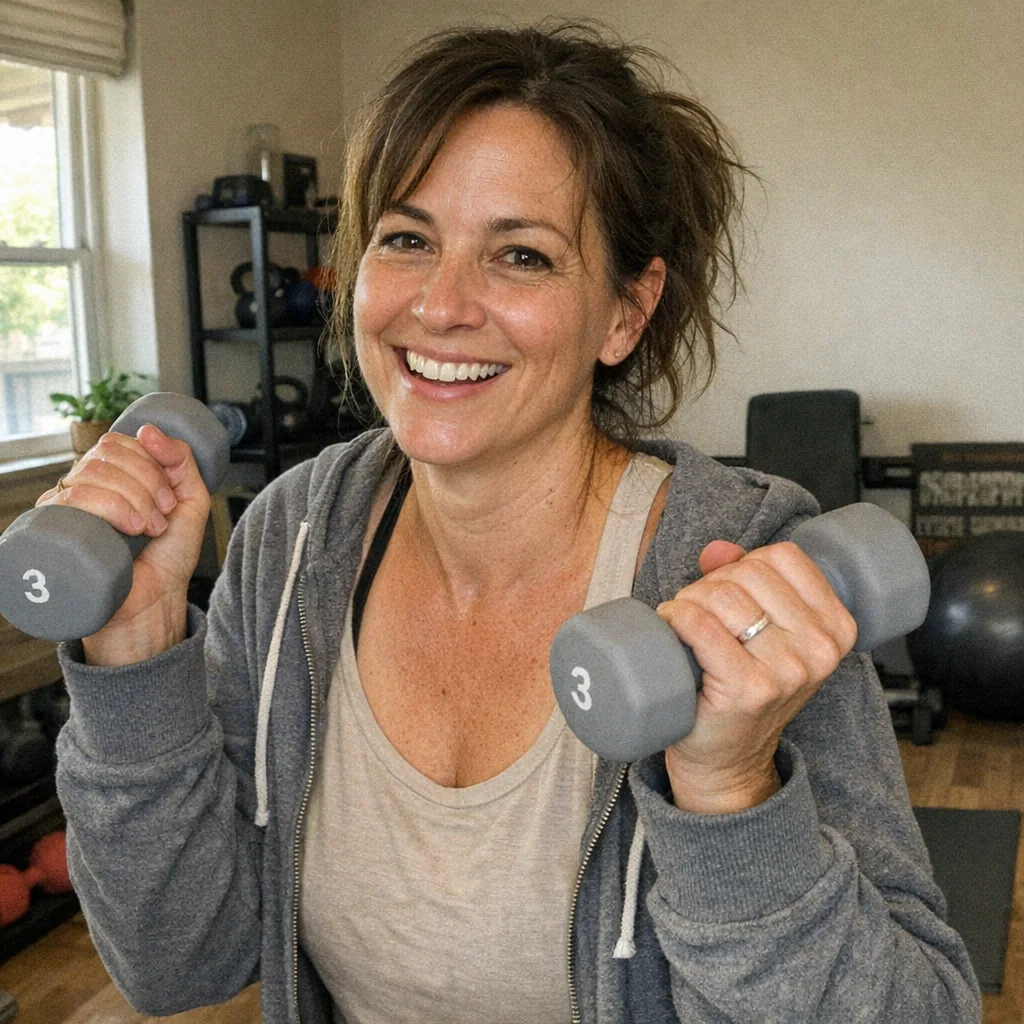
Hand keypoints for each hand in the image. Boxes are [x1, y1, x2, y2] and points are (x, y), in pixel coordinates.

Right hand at [34, 426, 210, 663]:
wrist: (155, 603)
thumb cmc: (167, 557)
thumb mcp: (190, 501)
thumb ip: (182, 462)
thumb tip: (148, 430)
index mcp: (111, 477)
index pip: (117, 443)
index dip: (150, 463)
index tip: (170, 498)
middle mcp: (83, 488)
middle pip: (104, 455)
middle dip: (145, 483)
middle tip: (161, 517)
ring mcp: (65, 510)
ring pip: (89, 474)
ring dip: (132, 499)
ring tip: (148, 529)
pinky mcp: (55, 534)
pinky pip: (69, 500)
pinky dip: (109, 507)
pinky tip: (129, 530)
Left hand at [656, 538, 857, 813]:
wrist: (729, 758)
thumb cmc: (744, 690)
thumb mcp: (765, 633)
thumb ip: (747, 580)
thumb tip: (719, 549)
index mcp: (837, 626)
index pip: (783, 557)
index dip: (745, 564)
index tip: (730, 590)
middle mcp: (821, 648)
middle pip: (748, 574)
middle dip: (710, 584)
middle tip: (697, 612)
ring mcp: (788, 671)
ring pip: (722, 596)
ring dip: (688, 601)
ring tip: (682, 624)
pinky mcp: (749, 688)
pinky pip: (702, 625)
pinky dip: (677, 617)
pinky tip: (671, 628)